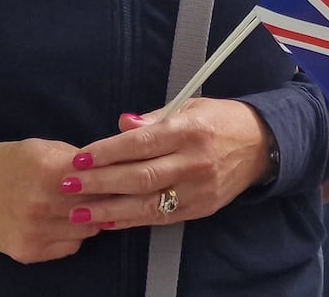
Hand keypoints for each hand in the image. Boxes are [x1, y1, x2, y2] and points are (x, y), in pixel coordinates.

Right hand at [0, 139, 105, 262]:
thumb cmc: (13, 162)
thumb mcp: (44, 149)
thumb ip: (76, 159)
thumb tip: (110, 167)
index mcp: (48, 170)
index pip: (98, 179)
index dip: (112, 177)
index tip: (122, 176)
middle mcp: (41, 204)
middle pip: (96, 206)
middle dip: (107, 198)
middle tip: (114, 192)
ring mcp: (35, 231)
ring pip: (87, 230)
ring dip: (92, 218)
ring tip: (88, 206)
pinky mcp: (29, 252)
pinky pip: (70, 246)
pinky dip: (74, 235)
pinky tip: (66, 221)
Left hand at [57, 98, 272, 229]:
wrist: (261, 145)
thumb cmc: (219, 119)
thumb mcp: (189, 106)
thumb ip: (154, 118)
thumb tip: (122, 123)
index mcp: (188, 130)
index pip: (141, 143)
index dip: (108, 151)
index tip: (79, 157)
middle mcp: (193, 162)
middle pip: (139, 176)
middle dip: (100, 182)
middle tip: (67, 185)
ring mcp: (198, 189)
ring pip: (147, 204)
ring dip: (109, 209)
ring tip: (78, 212)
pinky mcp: (201, 209)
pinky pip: (161, 218)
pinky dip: (132, 221)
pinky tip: (108, 221)